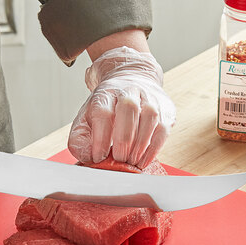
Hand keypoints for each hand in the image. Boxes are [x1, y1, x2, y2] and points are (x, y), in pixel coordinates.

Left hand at [68, 46, 174, 168]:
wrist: (131, 82)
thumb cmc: (107, 109)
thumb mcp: (85, 120)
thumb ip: (79, 139)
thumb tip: (87, 157)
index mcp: (106, 93)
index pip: (103, 112)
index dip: (101, 138)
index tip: (98, 157)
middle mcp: (129, 90)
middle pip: (129, 108)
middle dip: (123, 139)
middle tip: (119, 159)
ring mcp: (150, 97)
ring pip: (150, 116)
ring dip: (141, 144)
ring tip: (131, 162)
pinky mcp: (165, 108)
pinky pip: (163, 127)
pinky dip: (154, 147)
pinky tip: (144, 160)